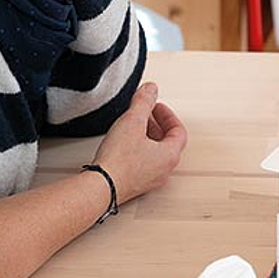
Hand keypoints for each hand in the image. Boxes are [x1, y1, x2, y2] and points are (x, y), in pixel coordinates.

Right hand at [92, 82, 188, 203]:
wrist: (99, 188)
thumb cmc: (118, 161)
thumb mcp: (132, 121)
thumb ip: (143, 102)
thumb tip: (151, 89)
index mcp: (170, 155)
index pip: (178, 131)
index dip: (167, 115)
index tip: (155, 106)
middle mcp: (163, 170)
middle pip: (167, 142)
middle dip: (156, 124)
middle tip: (144, 114)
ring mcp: (149, 179)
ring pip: (154, 153)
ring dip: (146, 136)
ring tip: (132, 126)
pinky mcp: (134, 184)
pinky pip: (142, 163)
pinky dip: (137, 149)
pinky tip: (122, 144)